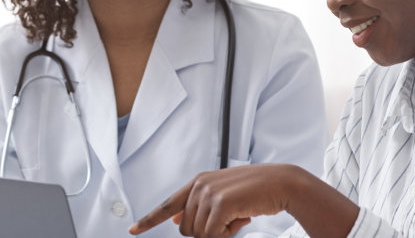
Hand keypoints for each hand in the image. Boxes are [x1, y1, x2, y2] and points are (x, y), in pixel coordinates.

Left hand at [128, 163, 301, 236]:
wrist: (282, 184)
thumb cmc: (255, 192)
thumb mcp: (223, 197)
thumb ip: (198, 206)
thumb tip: (175, 221)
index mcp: (198, 182)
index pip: (167, 204)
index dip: (149, 220)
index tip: (132, 230)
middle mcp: (199, 186)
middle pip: (186, 230)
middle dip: (208, 232)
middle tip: (230, 218)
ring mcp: (208, 193)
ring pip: (200, 235)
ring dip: (221, 233)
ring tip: (239, 214)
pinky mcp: (220, 203)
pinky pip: (213, 235)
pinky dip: (229, 233)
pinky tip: (242, 217)